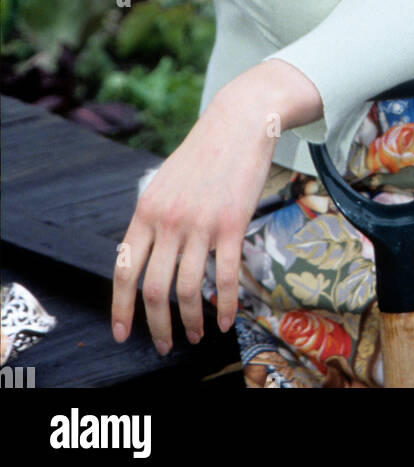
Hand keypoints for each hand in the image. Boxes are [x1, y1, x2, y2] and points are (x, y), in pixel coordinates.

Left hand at [111, 60, 321, 353]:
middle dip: (157, 326)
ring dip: (191, 320)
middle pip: (154, 289)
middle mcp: (168, 220)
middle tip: (164, 345)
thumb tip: (144, 259)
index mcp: (146, 209)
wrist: (239, 121)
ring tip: (195, 334)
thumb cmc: (203, 153)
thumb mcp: (165, 182)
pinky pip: (226, 276)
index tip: (123, 333)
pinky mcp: (232, 223)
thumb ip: (153, 219)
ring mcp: (200, 223)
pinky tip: (227, 319)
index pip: (125, 269)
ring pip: (189, 289)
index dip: (120, 307)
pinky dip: (227, 304)